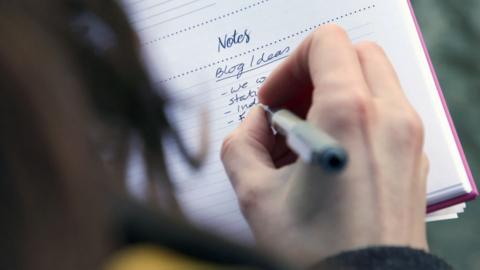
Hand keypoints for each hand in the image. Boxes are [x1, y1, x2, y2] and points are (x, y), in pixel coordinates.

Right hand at [220, 25, 428, 266]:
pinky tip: (331, 154)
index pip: (325, 43)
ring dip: (335, 94)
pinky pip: (386, 111)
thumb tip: (257, 124)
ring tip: (307, 136)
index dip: (290, 65)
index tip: (274, 100)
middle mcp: (389, 116)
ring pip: (372, 81)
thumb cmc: (316, 250)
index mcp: (348, 114)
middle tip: (290, 110)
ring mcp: (408, 136)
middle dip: (314, 74)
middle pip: (353, 55)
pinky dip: (356, 116)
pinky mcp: (414, 155)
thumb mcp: (254, 196)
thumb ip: (241, 144)